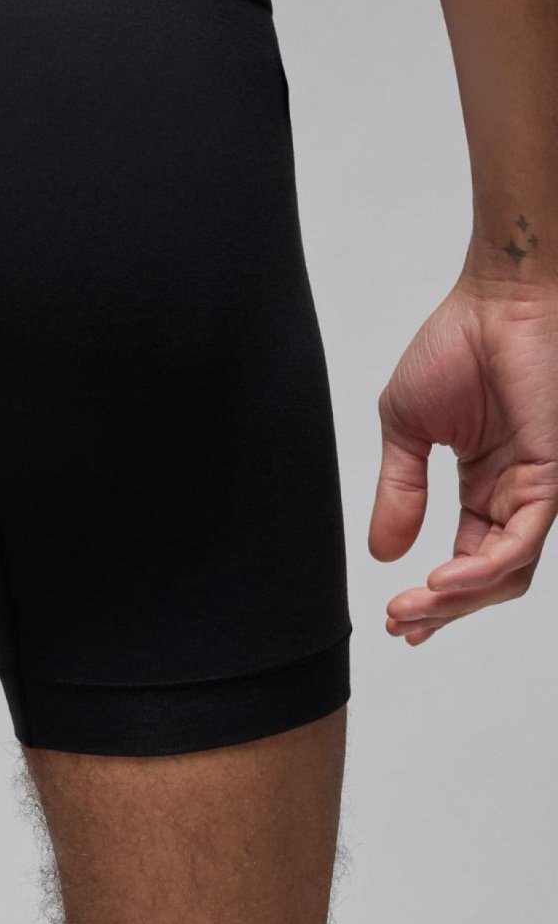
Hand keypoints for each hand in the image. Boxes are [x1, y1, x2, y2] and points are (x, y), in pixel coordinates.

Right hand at [369, 276, 557, 643]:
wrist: (495, 301)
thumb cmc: (454, 348)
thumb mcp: (404, 430)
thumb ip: (399, 490)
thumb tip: (382, 553)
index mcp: (485, 484)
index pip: (467, 558)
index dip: (435, 596)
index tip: (396, 618)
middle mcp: (516, 494)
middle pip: (490, 578)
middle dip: (444, 609)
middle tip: (402, 623)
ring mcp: (539, 487)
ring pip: (508, 570)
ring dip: (458, 599)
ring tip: (414, 609)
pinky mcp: (553, 474)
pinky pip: (522, 540)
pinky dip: (483, 569)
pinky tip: (444, 581)